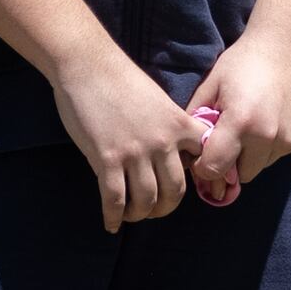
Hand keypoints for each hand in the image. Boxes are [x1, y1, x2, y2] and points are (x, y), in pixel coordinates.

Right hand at [54, 50, 204, 232]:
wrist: (88, 66)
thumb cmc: (121, 80)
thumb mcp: (160, 101)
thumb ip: (172, 127)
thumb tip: (176, 154)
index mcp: (179, 125)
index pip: (202, 162)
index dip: (196, 181)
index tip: (181, 187)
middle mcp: (162, 142)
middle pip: (175, 192)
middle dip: (166, 208)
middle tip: (155, 210)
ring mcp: (134, 153)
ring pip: (146, 200)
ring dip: (140, 214)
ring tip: (132, 215)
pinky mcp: (106, 159)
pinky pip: (115, 199)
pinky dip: (114, 217)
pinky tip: (111, 223)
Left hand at [184, 26, 290, 203]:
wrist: (287, 45)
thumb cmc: (243, 62)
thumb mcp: (211, 86)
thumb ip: (196, 121)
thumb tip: (185, 152)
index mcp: (240, 123)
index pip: (214, 169)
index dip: (203, 168)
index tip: (202, 156)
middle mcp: (266, 137)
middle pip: (239, 175)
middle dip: (229, 164)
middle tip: (226, 140)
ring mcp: (287, 140)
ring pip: (260, 167)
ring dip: (250, 156)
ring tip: (249, 126)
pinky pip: (276, 155)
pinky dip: (268, 147)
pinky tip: (267, 120)